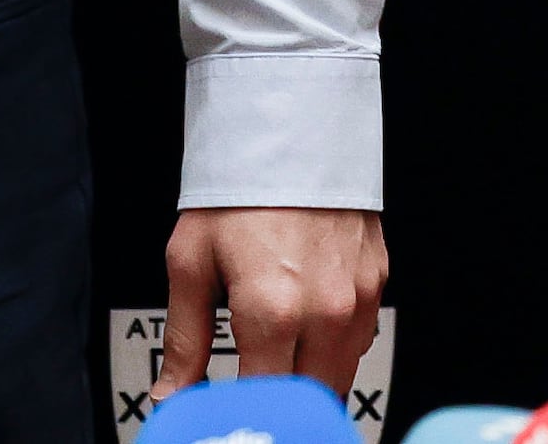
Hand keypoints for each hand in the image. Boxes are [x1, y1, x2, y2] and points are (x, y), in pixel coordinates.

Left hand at [161, 206, 388, 400]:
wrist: (289, 132)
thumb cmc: (238, 191)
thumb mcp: (190, 261)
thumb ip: (184, 339)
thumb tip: (171, 393)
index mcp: (272, 311)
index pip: (263, 403)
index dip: (242, 418)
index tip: (226, 416)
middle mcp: (324, 313)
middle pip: (307, 401)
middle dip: (277, 407)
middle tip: (249, 392)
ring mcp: (357, 301)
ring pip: (338, 379)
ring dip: (307, 383)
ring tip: (273, 366)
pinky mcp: (375, 285)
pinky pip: (358, 343)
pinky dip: (333, 352)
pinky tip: (305, 335)